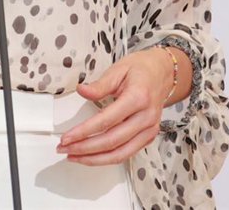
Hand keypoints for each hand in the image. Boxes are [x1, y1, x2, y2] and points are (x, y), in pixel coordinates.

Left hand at [54, 49, 171, 164]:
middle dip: (85, 148)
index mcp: (138, 98)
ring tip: (74, 156)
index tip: (67, 137)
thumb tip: (82, 91)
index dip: (83, 132)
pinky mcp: (149, 136)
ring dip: (95, 159)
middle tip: (64, 148)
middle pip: (112, 141)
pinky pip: (127, 153)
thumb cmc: (141, 69)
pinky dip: (108, 158)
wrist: (163, 73)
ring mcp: (149, 129)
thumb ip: (99, 84)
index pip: (106, 121)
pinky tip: (92, 156)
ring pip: (120, 154)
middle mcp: (146, 117)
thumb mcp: (118, 69)